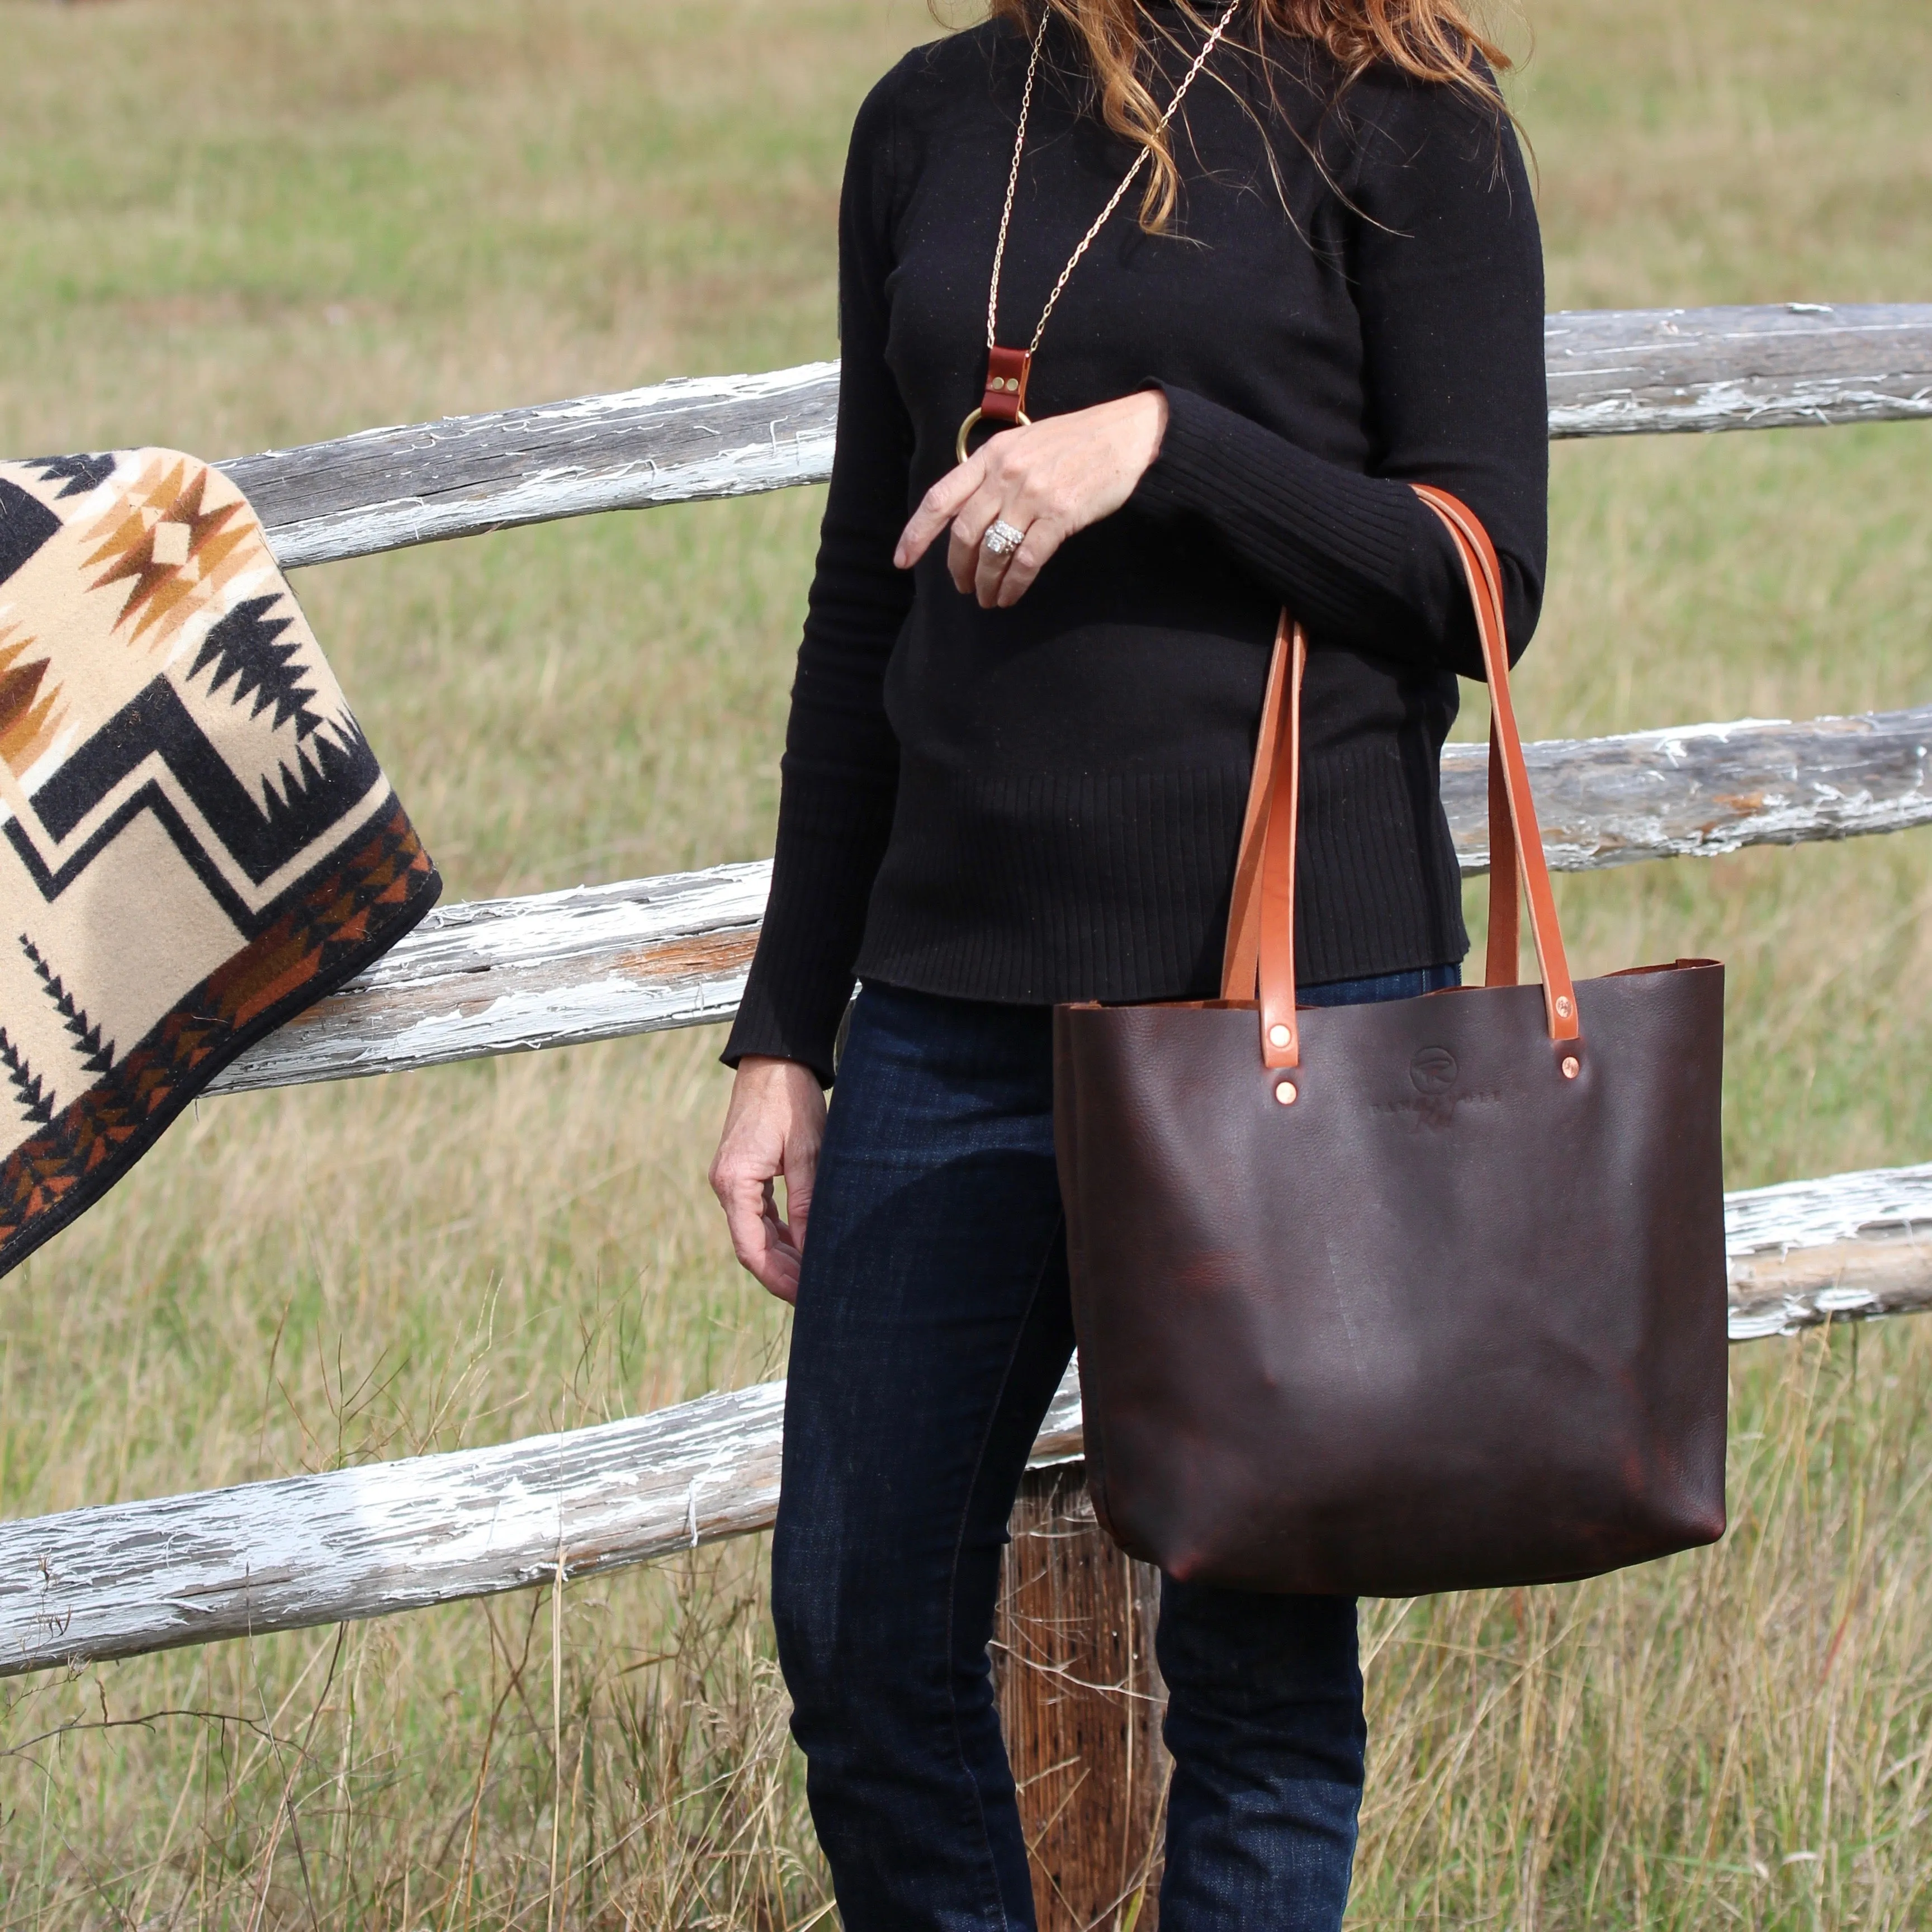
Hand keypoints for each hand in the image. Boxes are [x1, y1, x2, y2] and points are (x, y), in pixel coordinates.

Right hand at [709, 1056, 826, 1304]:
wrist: (773, 1061)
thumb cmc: (791, 1100)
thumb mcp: (806, 1153)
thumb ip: (806, 1205)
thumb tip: (812, 1251)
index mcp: (735, 1182)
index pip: (750, 1249)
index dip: (777, 1279)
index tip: (804, 1298)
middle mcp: (725, 1185)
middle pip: (750, 1246)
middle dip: (781, 1275)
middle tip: (816, 1296)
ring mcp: (731, 1179)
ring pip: (754, 1232)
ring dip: (781, 1256)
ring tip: (813, 1278)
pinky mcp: (742, 1173)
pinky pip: (757, 1214)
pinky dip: (778, 1233)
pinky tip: (802, 1247)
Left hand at [894, 390, 1168, 608]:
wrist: (1126, 434)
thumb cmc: (1074, 442)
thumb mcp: (1023, 444)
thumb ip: (993, 473)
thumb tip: (969, 512)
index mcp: (991, 455)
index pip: (940, 498)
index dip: (917, 533)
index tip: (902, 560)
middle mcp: (1006, 474)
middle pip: (964, 533)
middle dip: (957, 568)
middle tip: (962, 587)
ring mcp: (1033, 494)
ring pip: (992, 551)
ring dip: (984, 582)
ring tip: (986, 597)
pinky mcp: (1061, 515)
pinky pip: (1026, 560)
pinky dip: (1013, 584)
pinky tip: (1010, 596)